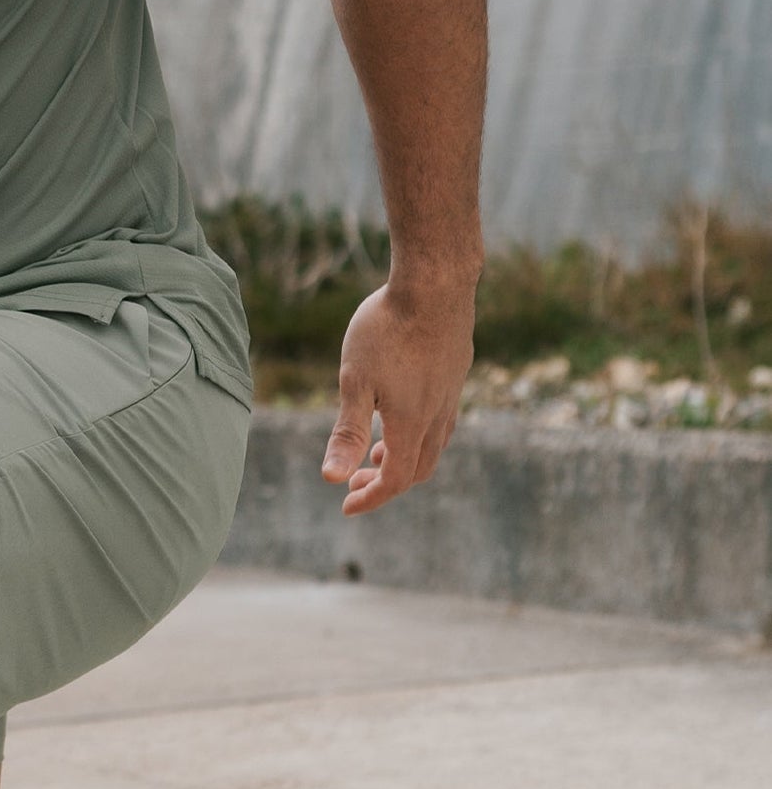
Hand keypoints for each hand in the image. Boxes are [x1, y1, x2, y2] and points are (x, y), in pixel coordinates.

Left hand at [321, 278, 475, 516]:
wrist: (435, 283)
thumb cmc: (387, 328)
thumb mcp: (355, 381)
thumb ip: (348, 431)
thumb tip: (331, 478)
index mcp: (411, 423)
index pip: (395, 479)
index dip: (371, 497)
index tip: (346, 505)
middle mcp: (438, 415)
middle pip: (417, 469)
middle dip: (386, 483)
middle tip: (354, 482)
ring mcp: (451, 393)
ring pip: (434, 445)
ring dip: (405, 457)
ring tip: (377, 449)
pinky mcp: (456, 372)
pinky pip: (443, 419)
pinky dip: (420, 433)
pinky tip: (402, 411)